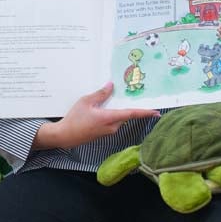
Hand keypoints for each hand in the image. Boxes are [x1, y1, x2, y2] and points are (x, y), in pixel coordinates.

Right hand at [33, 82, 159, 149]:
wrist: (64, 136)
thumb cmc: (74, 119)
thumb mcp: (86, 101)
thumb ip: (100, 94)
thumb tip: (111, 85)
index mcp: (109, 118)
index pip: (131, 114)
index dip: (145, 112)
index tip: (156, 112)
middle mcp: (112, 126)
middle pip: (126, 115)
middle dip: (130, 107)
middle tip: (133, 95)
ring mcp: (108, 131)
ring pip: (119, 118)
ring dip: (119, 110)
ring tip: (114, 99)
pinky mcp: (103, 133)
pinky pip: (112, 122)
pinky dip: (112, 114)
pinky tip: (105, 108)